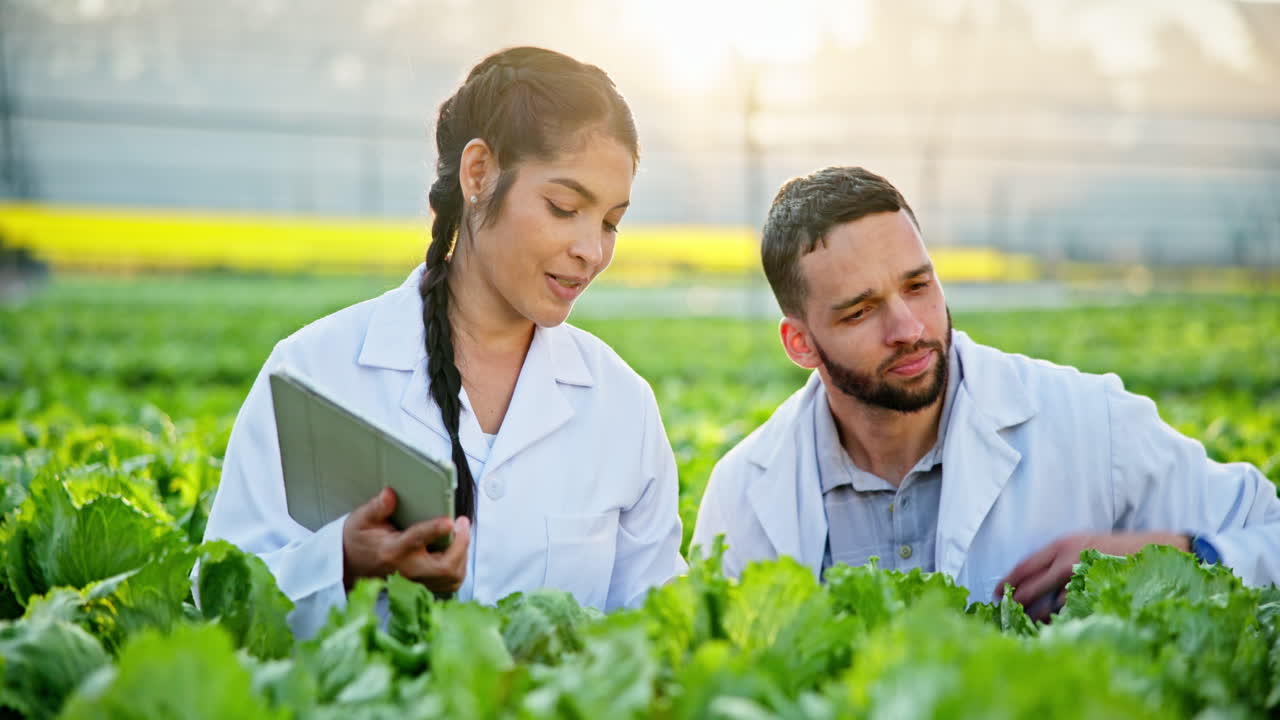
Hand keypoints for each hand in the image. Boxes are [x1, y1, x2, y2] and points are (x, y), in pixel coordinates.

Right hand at [342, 487, 470, 593]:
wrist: (350, 566)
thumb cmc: (358, 540)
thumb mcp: (361, 520)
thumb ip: (377, 507)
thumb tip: (390, 494)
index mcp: (392, 550)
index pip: (416, 540)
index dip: (434, 530)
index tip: (449, 521)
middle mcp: (407, 569)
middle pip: (445, 566)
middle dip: (461, 544)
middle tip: (462, 522)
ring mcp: (416, 581)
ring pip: (452, 576)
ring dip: (462, 555)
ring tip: (461, 533)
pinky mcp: (423, 586)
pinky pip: (451, 583)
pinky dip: (459, 566)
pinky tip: (456, 550)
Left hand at [994, 531, 1189, 621]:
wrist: (1153, 550)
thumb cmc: (1113, 547)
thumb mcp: (1080, 543)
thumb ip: (1057, 558)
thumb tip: (1031, 578)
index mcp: (1059, 545)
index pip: (1024, 565)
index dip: (1007, 580)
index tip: (995, 592)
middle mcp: (1066, 559)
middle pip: (1031, 586)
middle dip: (1016, 603)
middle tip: (1006, 614)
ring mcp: (1082, 578)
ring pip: (1049, 604)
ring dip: (1036, 616)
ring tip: (1027, 625)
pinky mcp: (1096, 593)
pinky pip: (1071, 611)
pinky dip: (1060, 620)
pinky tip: (1054, 626)